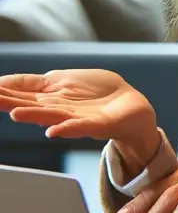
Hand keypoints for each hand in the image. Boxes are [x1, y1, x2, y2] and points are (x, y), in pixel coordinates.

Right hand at [0, 69, 159, 169]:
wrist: (131, 107)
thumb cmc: (97, 93)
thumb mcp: (60, 81)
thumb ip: (32, 84)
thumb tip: (2, 82)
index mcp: (48, 96)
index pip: (20, 92)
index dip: (2, 90)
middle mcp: (58, 109)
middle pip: (30, 105)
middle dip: (8, 102)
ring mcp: (77, 118)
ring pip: (52, 116)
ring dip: (33, 115)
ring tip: (15, 114)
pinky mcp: (99, 124)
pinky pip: (82, 127)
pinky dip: (68, 128)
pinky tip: (53, 131)